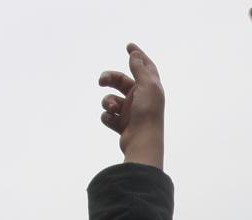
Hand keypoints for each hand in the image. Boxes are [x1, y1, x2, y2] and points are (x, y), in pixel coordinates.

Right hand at [99, 44, 164, 167]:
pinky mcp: (123, 125)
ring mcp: (131, 113)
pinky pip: (108, 115)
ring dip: (108, 102)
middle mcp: (142, 99)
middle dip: (109, 79)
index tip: (129, 46)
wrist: (142, 142)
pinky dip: (107, 116)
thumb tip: (136, 55)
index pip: (146, 68)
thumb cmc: (148, 114)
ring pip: (111, 99)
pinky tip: (114, 121)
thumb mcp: (147, 87)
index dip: (139, 56)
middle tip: (101, 81)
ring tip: (113, 109)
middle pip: (121, 81)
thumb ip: (141, 69)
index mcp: (151, 89)